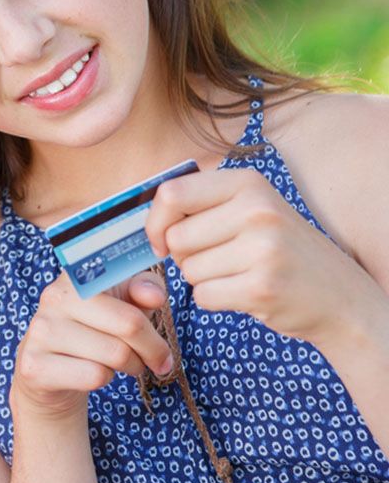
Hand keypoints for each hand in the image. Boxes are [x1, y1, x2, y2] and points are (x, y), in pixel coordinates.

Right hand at [10, 270, 174, 423]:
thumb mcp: (122, 303)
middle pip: (129, 323)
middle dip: (153, 348)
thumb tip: (154, 296)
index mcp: (76, 275)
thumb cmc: (93, 332)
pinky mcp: (35, 366)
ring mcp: (41, 331)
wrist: (46, 374)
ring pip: (116, 353)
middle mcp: (54, 297)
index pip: (129, 282)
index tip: (161, 314)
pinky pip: (94, 375)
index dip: (153, 301)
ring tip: (124, 365)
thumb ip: (143, 289)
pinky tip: (95, 374)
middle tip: (158, 359)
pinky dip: (105, 379)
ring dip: (132, 366)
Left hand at [145, 168, 380, 350]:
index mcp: (247, 183)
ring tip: (237, 273)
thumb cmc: (278, 249)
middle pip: (176, 237)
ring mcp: (263, 249)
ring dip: (202, 279)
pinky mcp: (262, 287)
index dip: (155, 221)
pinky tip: (243, 292)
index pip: (171, 193)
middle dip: (184, 255)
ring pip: (187, 270)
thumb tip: (143, 212)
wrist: (338, 296)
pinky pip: (203, 296)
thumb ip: (201, 202)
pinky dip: (214, 299)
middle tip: (217, 258)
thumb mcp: (249, 208)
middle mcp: (256, 210)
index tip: (160, 238)